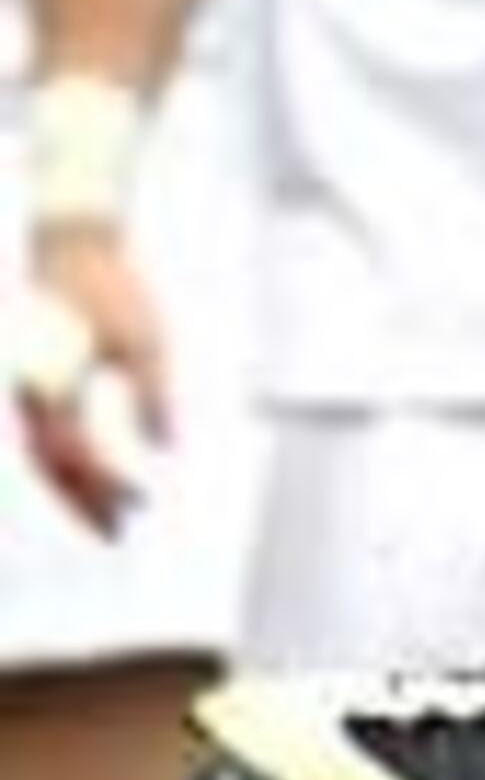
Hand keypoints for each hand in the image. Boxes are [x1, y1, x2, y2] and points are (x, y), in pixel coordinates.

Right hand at [11, 230, 169, 535]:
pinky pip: (41, 434)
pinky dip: (63, 461)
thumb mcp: (144, 338)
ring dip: (72, 487)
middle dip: (84, 502)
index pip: (78, 455)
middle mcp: (29, 392)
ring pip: (41, 454)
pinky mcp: (30, 381)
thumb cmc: (110, 289)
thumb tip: (164, 446)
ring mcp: (24, 387)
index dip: (106, 487)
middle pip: (52, 466)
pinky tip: (91, 473)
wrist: (69, 247)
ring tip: (108, 513)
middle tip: (118, 532)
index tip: (138, 507)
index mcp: (54, 384)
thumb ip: (152, 394)